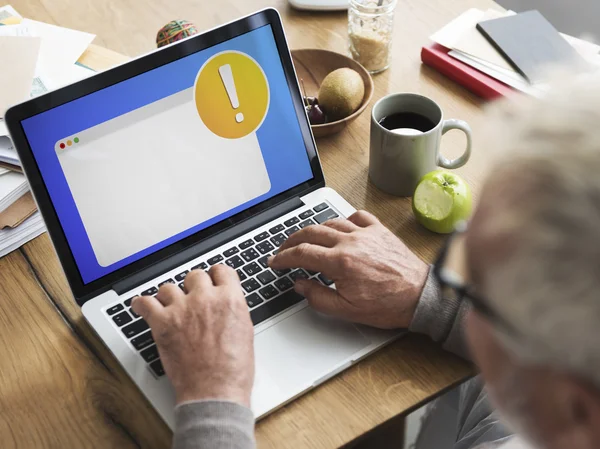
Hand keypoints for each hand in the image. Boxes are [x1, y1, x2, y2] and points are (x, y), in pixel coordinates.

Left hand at [132, 265, 253, 405]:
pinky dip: (141, 304)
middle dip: (194, 286)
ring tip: (169, 306)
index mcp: (230, 299)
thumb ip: (233, 310)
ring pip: (169, 287)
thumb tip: (225, 304)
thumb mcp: (245, 331)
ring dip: (169, 296)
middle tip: (192, 298)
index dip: (216, 276)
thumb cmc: (232, 370)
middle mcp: (206, 299)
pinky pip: (145, 303)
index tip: (212, 281)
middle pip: (195, 276)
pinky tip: (142, 306)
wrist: (215, 391)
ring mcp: (183, 309)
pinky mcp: (163, 323)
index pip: (221, 270)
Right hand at [270, 211, 428, 328]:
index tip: (275, 261)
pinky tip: (340, 227)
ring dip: (314, 229)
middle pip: (311, 232)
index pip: (301, 253)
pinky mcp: (379, 231)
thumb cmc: (388, 304)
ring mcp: (366, 233)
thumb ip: (317, 297)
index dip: (283, 257)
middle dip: (291, 240)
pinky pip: (357, 216)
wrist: (419, 296)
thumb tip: (300, 284)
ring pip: (331, 222)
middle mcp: (351, 242)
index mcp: (340, 262)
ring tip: (305, 238)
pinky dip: (344, 219)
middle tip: (283, 249)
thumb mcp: (346, 310)